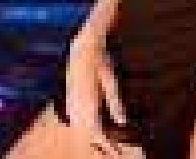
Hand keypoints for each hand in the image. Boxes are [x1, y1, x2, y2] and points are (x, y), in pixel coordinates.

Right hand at [64, 30, 127, 156]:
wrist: (83, 48)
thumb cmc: (100, 61)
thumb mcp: (112, 80)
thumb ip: (116, 102)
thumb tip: (123, 123)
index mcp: (87, 102)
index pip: (95, 132)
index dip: (106, 145)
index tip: (116, 153)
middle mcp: (77, 105)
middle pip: (87, 135)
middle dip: (101, 145)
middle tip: (116, 153)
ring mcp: (72, 103)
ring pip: (81, 129)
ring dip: (94, 138)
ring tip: (109, 146)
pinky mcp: (71, 100)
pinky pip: (78, 121)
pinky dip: (88, 129)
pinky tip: (97, 131)